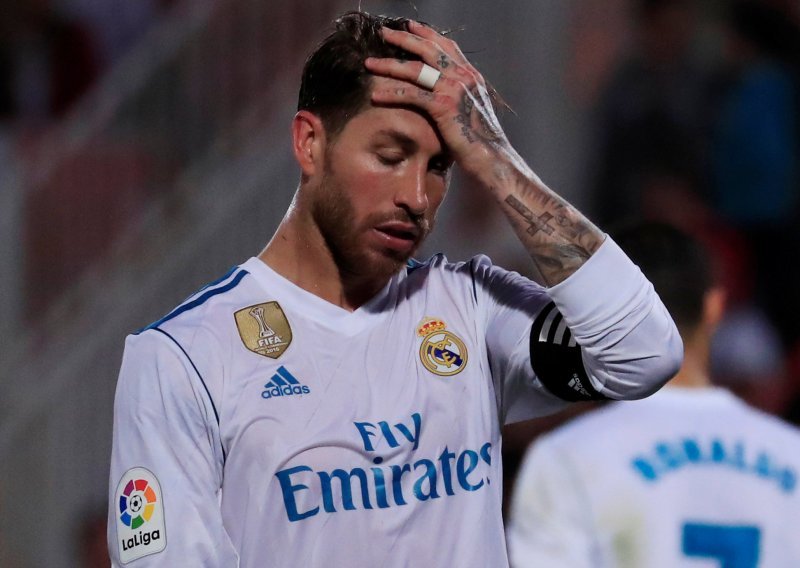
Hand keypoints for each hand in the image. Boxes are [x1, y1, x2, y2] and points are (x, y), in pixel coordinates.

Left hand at [365, 21, 510, 176]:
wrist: (491, 156)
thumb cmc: (479, 139)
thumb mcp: (471, 109)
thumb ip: (459, 96)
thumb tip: (444, 93)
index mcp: (470, 75)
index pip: (447, 46)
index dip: (427, 34)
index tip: (410, 26)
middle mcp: (463, 76)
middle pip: (428, 49)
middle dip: (403, 39)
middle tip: (384, 33)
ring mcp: (453, 89)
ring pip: (415, 69)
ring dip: (389, 65)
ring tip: (369, 64)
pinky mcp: (443, 106)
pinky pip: (411, 95)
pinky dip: (391, 94)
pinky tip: (375, 96)